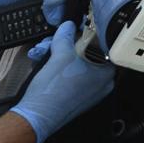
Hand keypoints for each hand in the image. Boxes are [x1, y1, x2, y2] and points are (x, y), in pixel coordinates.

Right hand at [9, 22, 114, 142]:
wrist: (37, 116)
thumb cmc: (53, 89)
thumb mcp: (60, 53)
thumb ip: (66, 36)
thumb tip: (69, 26)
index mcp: (106, 72)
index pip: (103, 45)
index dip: (88, 34)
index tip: (77, 30)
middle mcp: (103, 84)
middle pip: (87, 54)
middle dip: (68, 46)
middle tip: (54, 42)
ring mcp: (91, 92)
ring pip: (78, 65)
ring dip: (61, 56)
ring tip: (45, 53)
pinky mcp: (78, 98)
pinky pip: (73, 77)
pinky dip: (61, 68)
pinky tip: (46, 63)